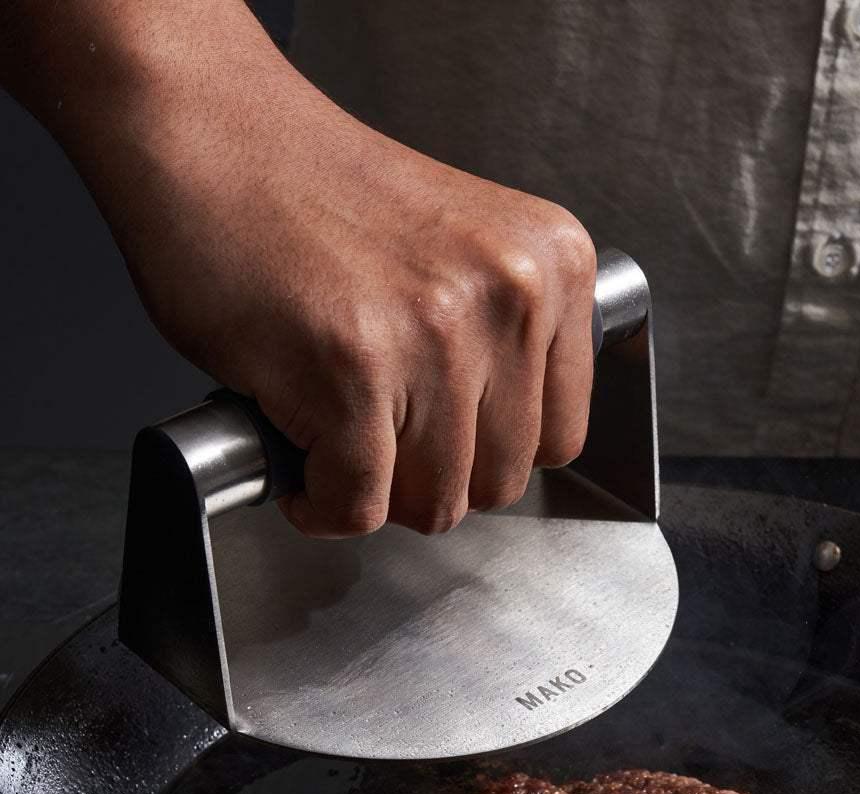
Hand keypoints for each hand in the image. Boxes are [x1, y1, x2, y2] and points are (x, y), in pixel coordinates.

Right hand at [11, 1, 595, 537]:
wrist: (208, 129)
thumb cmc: (311, 192)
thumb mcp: (462, 255)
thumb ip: (503, 343)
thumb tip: (495, 447)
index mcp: (551, 266)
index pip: (559, 436)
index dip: (487, 451)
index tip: (440, 436)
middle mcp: (510, 298)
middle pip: (501, 482)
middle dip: (429, 478)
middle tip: (374, 434)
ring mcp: (436, 337)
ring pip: (434, 505)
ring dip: (372, 491)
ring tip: (332, 433)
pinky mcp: (353, 374)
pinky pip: (356, 505)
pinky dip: (319, 504)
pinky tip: (297, 456)